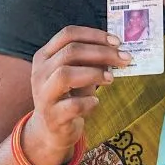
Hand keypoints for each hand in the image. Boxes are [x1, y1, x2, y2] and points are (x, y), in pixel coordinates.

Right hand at [25, 26, 129, 164]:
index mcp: (45, 56)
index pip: (68, 35)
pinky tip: (95, 103)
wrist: (51, 130)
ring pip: (65, 74)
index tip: (117, 42)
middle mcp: (40, 72)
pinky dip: (89, 102)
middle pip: (70, 52)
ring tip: (110, 79)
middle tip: (124, 58)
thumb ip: (89, 61)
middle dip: (102, 52)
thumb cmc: (67, 96)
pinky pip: (73, 105)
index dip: (94, 35)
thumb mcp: (75, 74)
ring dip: (94, 74)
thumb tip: (117, 50)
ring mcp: (44, 94)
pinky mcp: (53, 116)